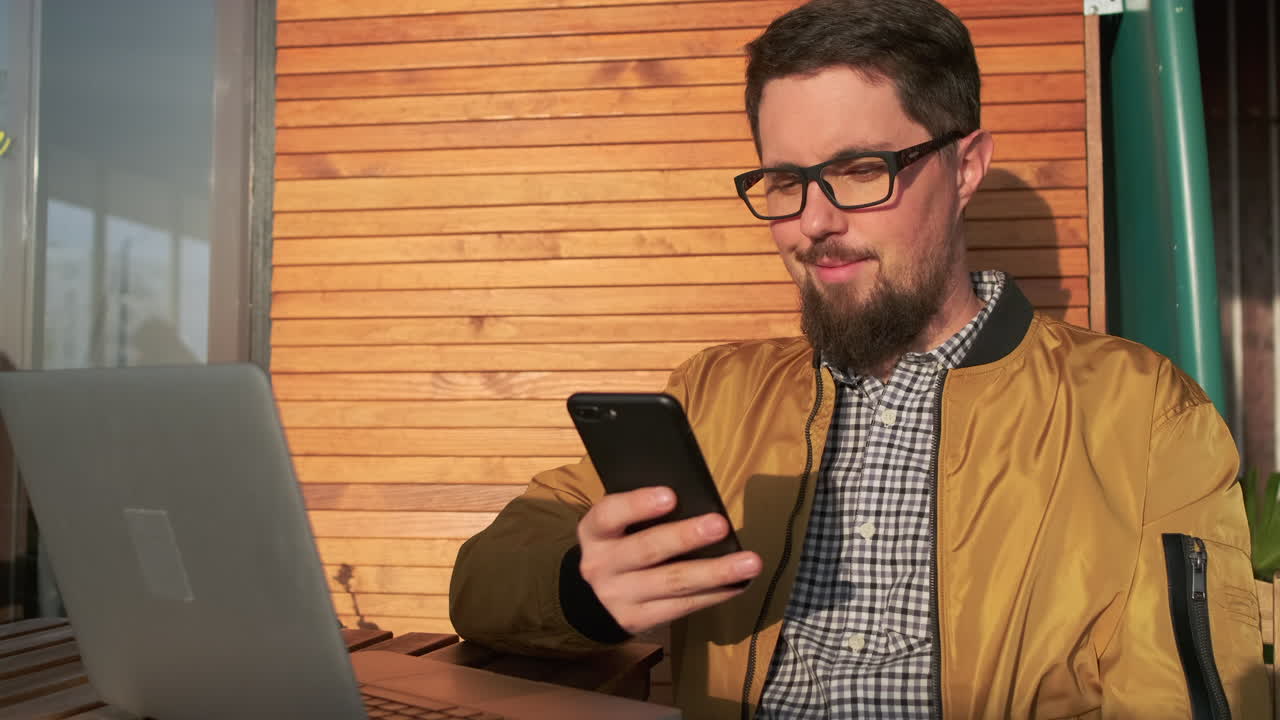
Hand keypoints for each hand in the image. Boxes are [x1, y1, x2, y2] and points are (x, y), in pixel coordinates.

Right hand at [576, 486, 762, 634]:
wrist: (596, 594)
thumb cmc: (620, 543)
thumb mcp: (619, 524)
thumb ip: (643, 513)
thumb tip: (697, 501)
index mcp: (594, 532)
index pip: (610, 514)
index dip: (638, 505)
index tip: (671, 495)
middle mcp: (599, 566)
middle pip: (647, 549)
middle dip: (685, 537)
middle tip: (720, 525)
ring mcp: (617, 597)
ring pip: (672, 583)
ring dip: (715, 572)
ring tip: (749, 562)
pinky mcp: (636, 620)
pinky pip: (682, 606)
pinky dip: (714, 595)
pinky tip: (738, 585)